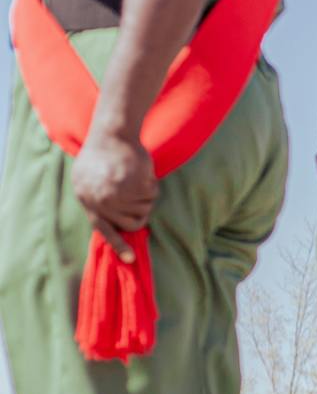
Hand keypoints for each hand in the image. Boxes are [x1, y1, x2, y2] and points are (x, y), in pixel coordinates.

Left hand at [71, 127, 158, 259]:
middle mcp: (100, 200)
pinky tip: (141, 171)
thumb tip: (114, 222)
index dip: (118, 244)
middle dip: (140, 212)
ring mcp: (116, 193)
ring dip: (146, 194)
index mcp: (87, 200)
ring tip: (136, 177)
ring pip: (145, 208)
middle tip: (141, 196)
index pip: (103, 229)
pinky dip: (152, 183)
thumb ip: (97, 199)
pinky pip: (152, 194)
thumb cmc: (103, 155)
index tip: (130, 259)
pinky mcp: (132, 185)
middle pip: (131, 223)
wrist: (111, 134)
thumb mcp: (89, 179)